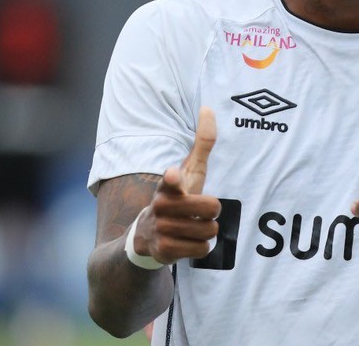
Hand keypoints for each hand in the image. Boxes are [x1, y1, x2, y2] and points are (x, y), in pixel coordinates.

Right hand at [133, 107, 221, 264]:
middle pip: (213, 209)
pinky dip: (200, 248)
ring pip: (210, 231)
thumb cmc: (177, 197)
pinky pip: (202, 249)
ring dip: (207, 231)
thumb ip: (202, 142)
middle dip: (212, 213)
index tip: (173, 175)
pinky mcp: (164, 250)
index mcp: (168, 185)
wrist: (145, 237)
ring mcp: (161, 229)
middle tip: (198, 213)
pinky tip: (186, 242)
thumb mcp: (189, 170)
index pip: (171, 180)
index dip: (174, 179)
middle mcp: (161, 206)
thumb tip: (208, 108)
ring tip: (191, 227)